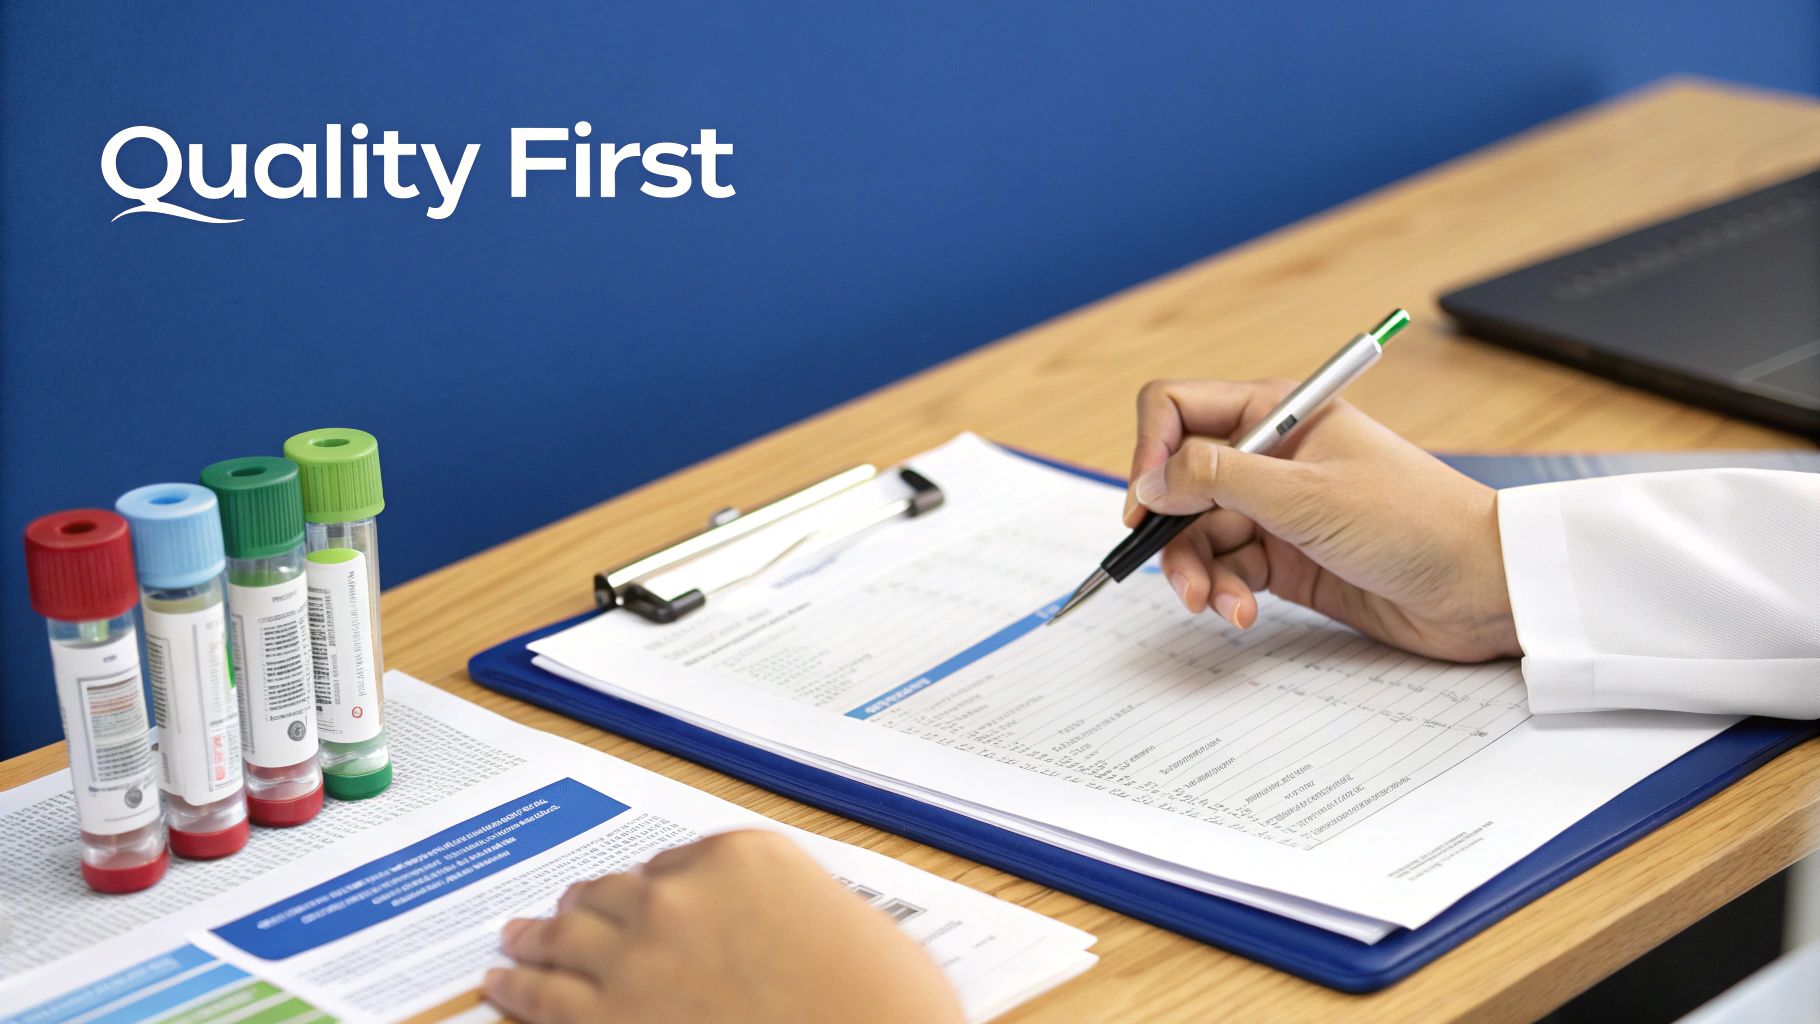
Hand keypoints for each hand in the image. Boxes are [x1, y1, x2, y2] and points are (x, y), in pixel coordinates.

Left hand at [485, 830, 964, 1023]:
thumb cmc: (881, 999)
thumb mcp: (836, 917)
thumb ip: (773, 906)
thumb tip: (741, 933)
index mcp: (738, 854)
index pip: (672, 864)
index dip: (650, 887)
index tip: (637, 897)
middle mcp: (678, 894)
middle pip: (611, 893)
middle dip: (585, 905)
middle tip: (563, 910)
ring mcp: (639, 957)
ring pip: (565, 938)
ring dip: (535, 940)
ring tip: (516, 941)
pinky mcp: (611, 1019)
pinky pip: (546, 998)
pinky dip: (517, 989)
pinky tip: (502, 985)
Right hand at [1123, 378, 1520, 662]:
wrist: (1481, 588)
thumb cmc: (1415, 522)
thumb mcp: (1307, 495)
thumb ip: (1219, 480)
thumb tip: (1151, 480)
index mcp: (1278, 413)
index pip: (1179, 409)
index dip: (1151, 451)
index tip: (1146, 503)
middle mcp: (1269, 456)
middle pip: (1181, 483)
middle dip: (1171, 531)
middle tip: (1176, 576)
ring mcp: (1277, 509)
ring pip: (1199, 534)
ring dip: (1197, 572)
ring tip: (1217, 605)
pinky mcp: (1286, 558)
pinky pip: (1228, 570)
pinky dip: (1226, 593)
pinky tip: (1245, 612)